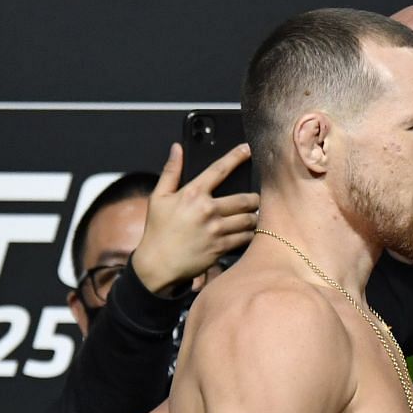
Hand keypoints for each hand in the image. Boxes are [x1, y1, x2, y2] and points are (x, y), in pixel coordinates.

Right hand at [130, 141, 258, 296]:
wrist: (157, 264)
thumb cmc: (157, 230)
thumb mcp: (158, 197)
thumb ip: (171, 171)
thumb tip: (177, 148)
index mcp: (193, 194)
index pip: (220, 169)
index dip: (236, 156)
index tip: (248, 149)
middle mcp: (208, 210)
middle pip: (245, 198)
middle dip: (254, 198)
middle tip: (254, 199)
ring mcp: (216, 230)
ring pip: (249, 219)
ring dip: (253, 216)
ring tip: (252, 216)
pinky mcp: (221, 247)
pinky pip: (245, 238)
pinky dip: (249, 234)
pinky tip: (246, 232)